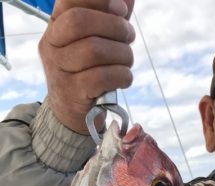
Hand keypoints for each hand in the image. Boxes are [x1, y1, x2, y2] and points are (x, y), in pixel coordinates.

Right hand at [39, 0, 134, 133]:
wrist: (72, 113)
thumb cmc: (86, 72)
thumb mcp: (92, 42)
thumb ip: (108, 19)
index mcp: (54, 28)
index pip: (69, 2)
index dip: (99, 0)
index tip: (121, 9)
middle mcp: (52, 46)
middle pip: (80, 22)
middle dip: (114, 25)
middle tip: (129, 36)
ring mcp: (60, 71)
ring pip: (94, 50)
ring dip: (122, 53)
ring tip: (127, 60)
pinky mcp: (74, 93)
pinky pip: (102, 78)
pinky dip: (122, 75)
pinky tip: (125, 78)